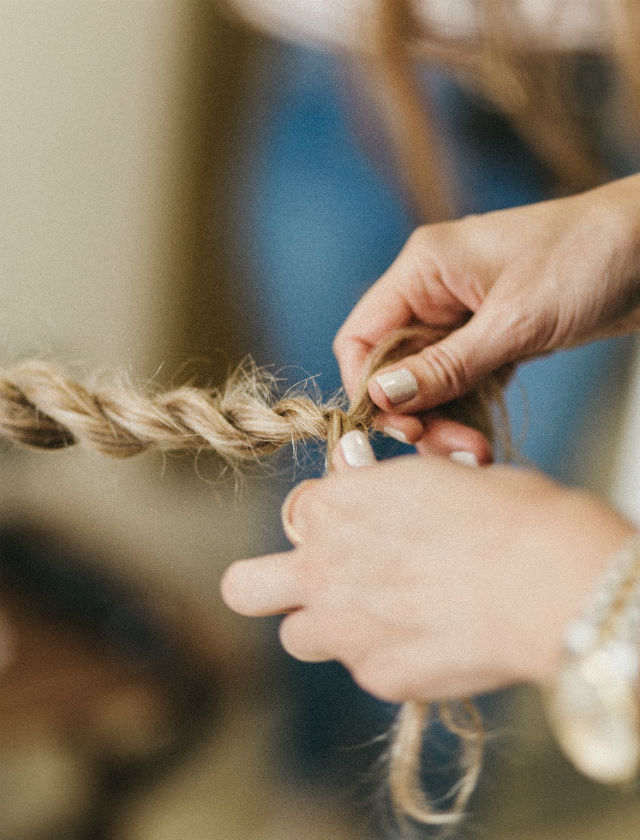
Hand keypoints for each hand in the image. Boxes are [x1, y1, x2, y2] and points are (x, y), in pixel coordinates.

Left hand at [221, 442, 634, 702]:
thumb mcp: (433, 475)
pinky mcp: (379, 678)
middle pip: (244, 586)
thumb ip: (376, 482)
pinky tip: (434, 640)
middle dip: (264, 583)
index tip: (356, 521)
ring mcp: (344, 631)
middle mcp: (321, 570)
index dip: (326, 515)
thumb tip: (353, 467)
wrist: (545, 579)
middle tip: (307, 582)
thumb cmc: (501, 511)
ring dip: (326, 626)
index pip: (296, 510)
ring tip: (384, 616)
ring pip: (297, 637)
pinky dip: (388, 656)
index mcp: (334, 506)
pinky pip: (366, 669)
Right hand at [334, 175, 639, 435]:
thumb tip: (380, 397)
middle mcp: (434, 294)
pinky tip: (482, 438)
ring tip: (475, 450)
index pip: (362, 336)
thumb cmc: (589, 258)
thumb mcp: (515, 319)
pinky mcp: (492, 339)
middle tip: (450, 447)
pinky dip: (469, 414)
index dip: (366, 386)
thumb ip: (447, 364)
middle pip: (394, 368)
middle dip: (415, 413)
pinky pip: (462, 385)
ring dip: (444, 421)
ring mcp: (464, 318)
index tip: (395, 427)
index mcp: (424, 269)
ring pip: (428, 383)